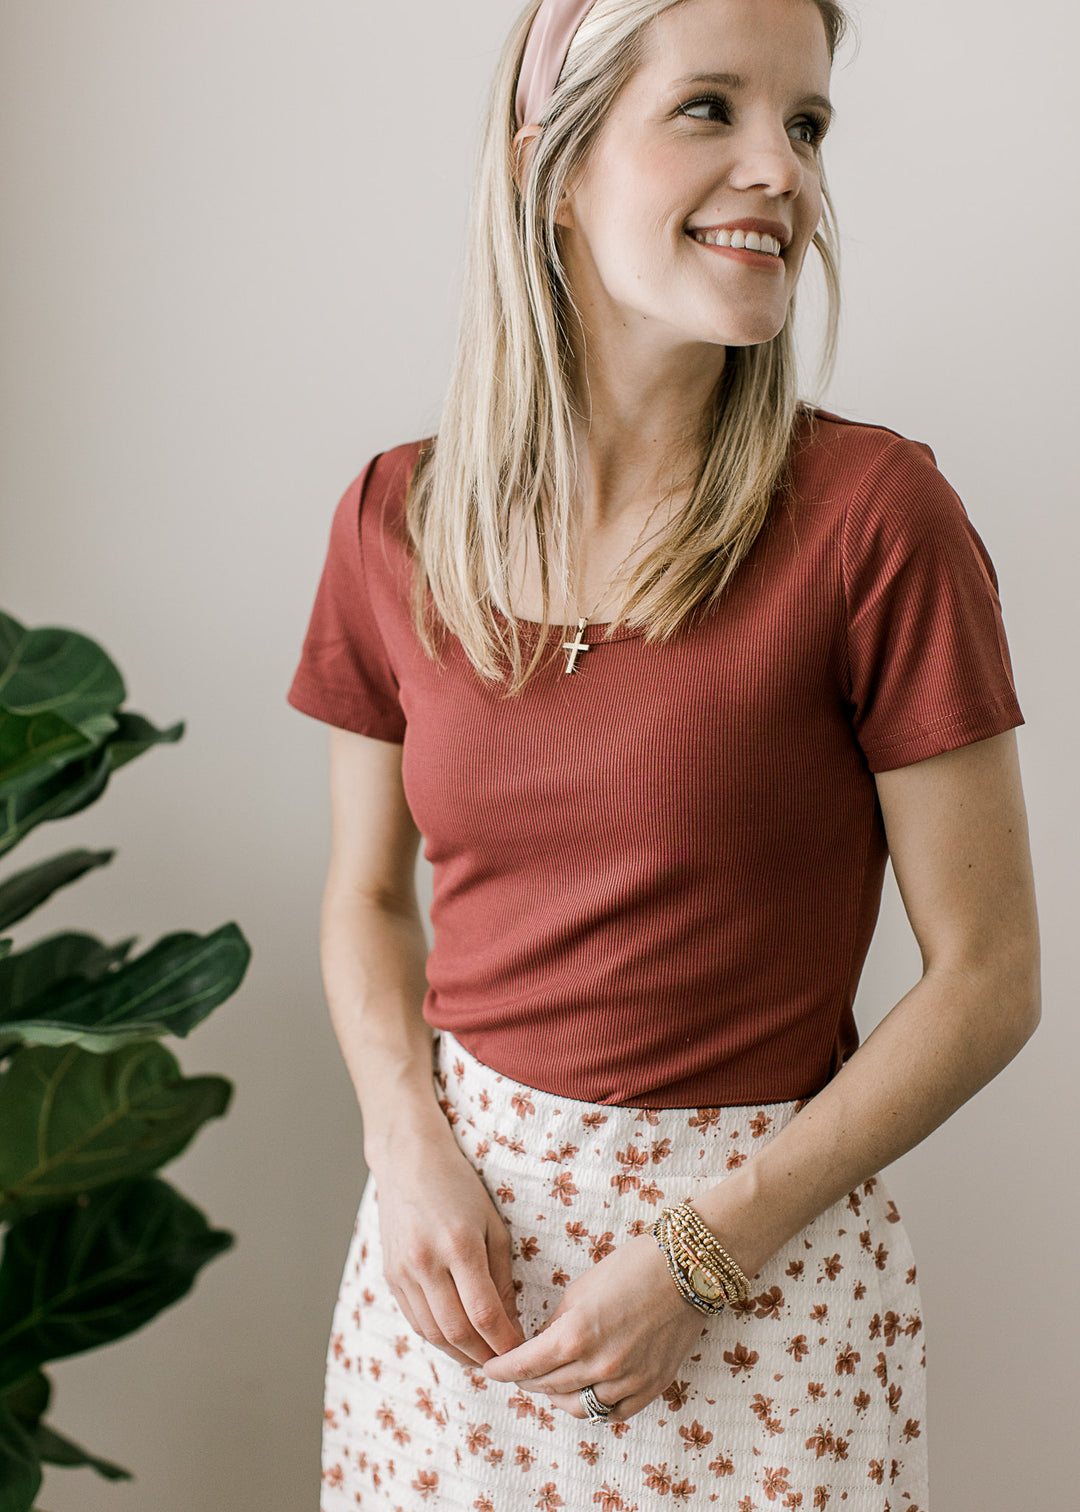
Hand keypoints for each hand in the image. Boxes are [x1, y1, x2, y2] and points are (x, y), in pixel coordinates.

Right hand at [372, 1134, 526, 1367]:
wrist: (408, 1162)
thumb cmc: (459, 1188)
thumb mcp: (493, 1224)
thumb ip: (501, 1276)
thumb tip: (510, 1322)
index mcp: (459, 1245)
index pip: (484, 1313)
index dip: (504, 1342)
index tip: (522, 1353)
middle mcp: (427, 1262)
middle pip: (456, 1331)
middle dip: (484, 1356)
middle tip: (505, 1364)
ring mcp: (404, 1271)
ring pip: (432, 1333)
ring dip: (459, 1354)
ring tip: (482, 1357)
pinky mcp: (390, 1276)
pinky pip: (415, 1320)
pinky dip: (437, 1338)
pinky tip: (455, 1340)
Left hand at [482, 1232, 704, 1421]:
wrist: (686, 1270)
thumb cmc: (632, 1267)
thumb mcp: (581, 1289)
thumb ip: (558, 1324)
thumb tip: (542, 1346)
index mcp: (576, 1335)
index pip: (524, 1366)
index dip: (502, 1370)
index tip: (489, 1369)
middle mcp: (599, 1366)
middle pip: (546, 1388)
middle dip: (526, 1379)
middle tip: (518, 1371)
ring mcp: (627, 1382)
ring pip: (577, 1407)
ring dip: (558, 1395)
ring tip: (552, 1381)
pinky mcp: (650, 1389)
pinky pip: (611, 1413)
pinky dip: (594, 1405)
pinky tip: (586, 1391)